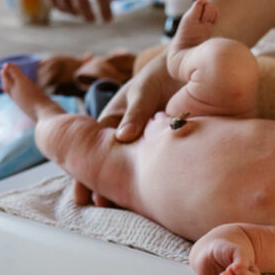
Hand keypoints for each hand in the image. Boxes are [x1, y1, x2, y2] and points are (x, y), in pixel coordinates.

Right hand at [22, 0, 117, 21]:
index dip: (105, 9)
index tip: (108, 19)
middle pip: (81, 2)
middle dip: (90, 16)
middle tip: (94, 20)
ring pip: (66, 4)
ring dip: (75, 13)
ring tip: (80, 13)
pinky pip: (52, 1)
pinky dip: (62, 8)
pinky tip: (68, 9)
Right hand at [71, 51, 182, 205]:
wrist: (188, 68)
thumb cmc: (161, 76)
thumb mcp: (144, 91)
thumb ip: (135, 112)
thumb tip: (123, 137)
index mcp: (115, 119)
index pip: (97, 149)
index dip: (88, 171)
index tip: (85, 194)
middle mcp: (128, 134)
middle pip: (112, 164)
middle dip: (103, 186)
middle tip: (99, 206)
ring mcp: (147, 142)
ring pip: (135, 169)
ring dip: (128, 189)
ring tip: (121, 207)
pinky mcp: (168, 146)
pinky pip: (159, 166)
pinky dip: (155, 182)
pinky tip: (157, 198)